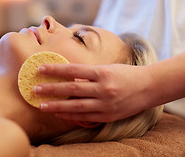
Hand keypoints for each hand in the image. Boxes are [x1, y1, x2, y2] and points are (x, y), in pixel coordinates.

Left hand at [34, 63, 153, 122]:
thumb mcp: (107, 68)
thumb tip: (68, 78)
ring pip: (76, 106)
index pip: (73, 70)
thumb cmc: (126, 74)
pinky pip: (86, 116)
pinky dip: (71, 115)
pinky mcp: (108, 115)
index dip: (55, 70)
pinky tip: (59, 114)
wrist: (149, 87)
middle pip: (71, 89)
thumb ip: (88, 74)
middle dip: (51, 89)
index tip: (40, 69)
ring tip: (42, 105)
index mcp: (102, 72)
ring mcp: (106, 103)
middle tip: (35, 89)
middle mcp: (103, 88)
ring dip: (57, 106)